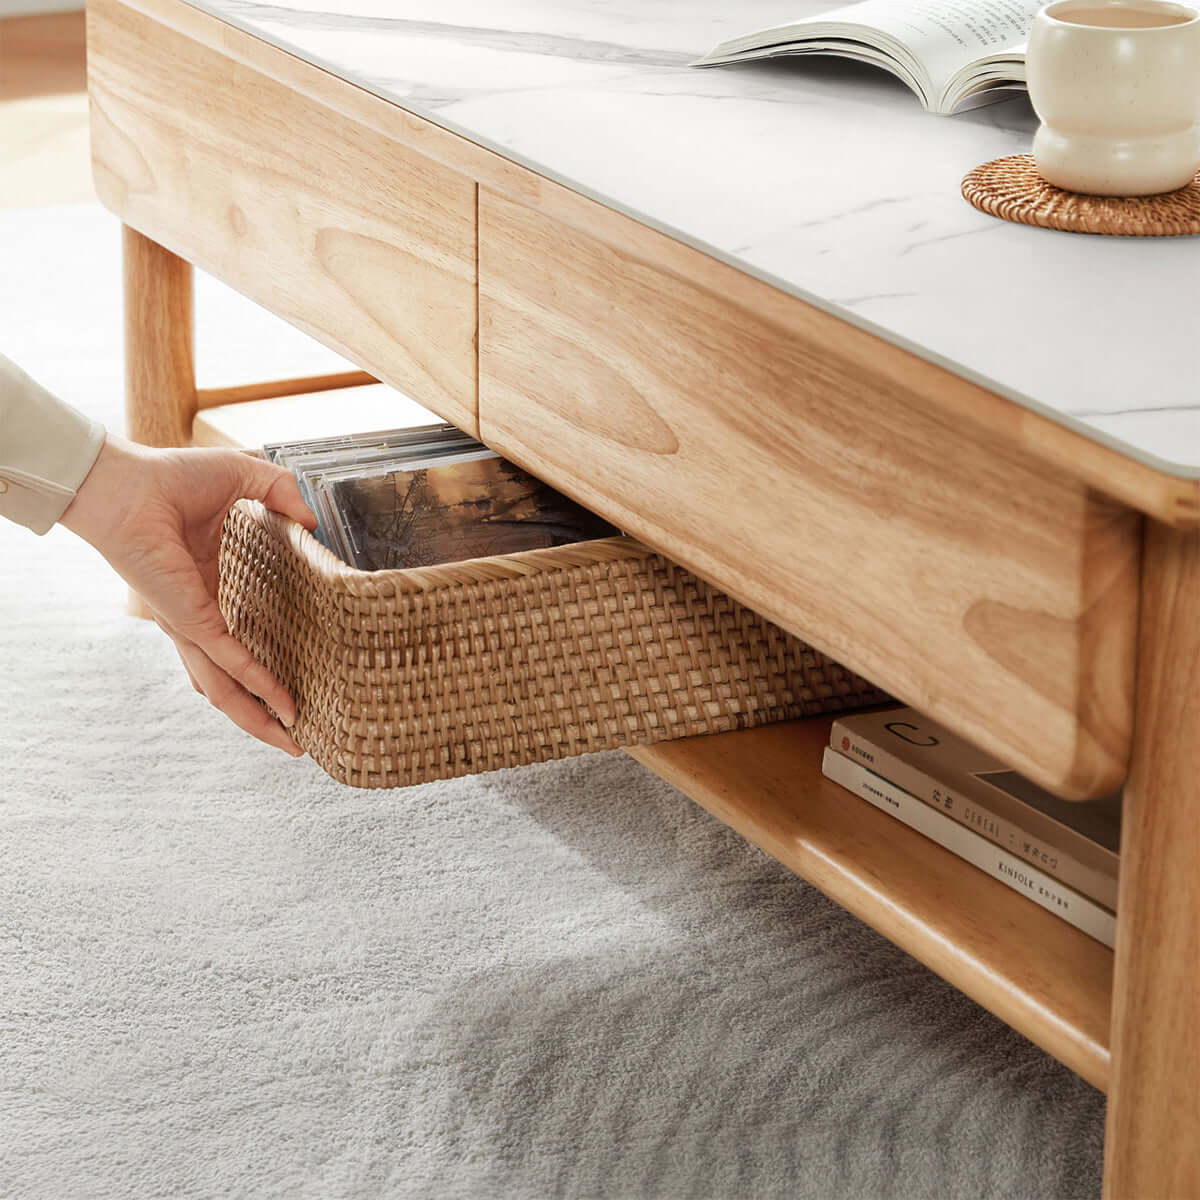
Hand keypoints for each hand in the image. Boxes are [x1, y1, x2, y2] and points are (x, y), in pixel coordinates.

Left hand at [62, 434, 317, 756]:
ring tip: (292, 742)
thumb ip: (283, 494)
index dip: (263, 668)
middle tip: (296, 738)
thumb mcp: (245, 477)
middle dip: (262, 717)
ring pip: (226, 689)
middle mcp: (198, 618)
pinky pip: (230, 661)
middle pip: (230, 684)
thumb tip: (313, 521)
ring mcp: (192, 625)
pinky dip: (258, 685)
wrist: (126, 483)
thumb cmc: (169, 476)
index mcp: (207, 589)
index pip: (236, 642)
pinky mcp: (191, 621)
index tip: (294, 684)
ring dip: (258, 720)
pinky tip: (283, 704)